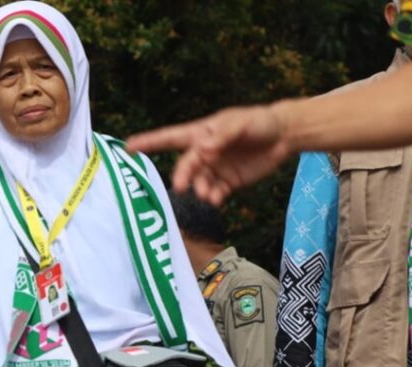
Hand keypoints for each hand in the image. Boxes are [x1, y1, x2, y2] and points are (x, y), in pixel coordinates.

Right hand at [125, 103, 291, 204]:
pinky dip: (213, 197)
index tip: (127, 148)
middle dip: (182, 176)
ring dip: (200, 190)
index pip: (169, 138)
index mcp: (200, 134)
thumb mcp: (241, 123)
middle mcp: (203, 153)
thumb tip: (203, 149)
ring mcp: (214, 169)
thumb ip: (222, 135)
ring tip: (210, 195)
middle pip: (185, 166)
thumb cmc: (258, 122)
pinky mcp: (227, 183)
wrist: (284, 137)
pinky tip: (217, 199)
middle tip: (183, 187)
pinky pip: (214, 193)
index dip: (147, 142)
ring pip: (198, 183)